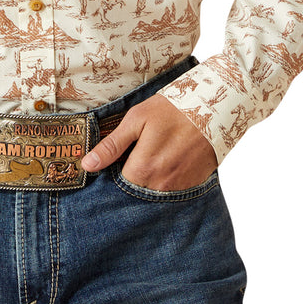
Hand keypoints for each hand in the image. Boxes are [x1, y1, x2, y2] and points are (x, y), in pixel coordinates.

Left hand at [81, 94, 217, 191]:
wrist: (214, 108)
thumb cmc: (173, 109)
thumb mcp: (137, 119)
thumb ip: (112, 145)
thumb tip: (88, 165)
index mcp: (143, 168)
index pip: (117, 187)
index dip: (111, 176)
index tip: (112, 164)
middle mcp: (161, 185)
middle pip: (134, 194)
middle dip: (128, 181)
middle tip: (132, 159)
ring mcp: (179, 189)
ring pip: (152, 195)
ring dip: (146, 183)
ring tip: (150, 159)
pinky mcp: (192, 187)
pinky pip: (171, 193)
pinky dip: (164, 183)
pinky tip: (166, 165)